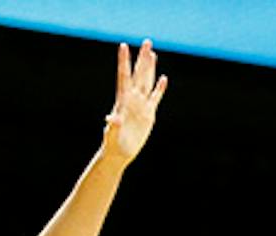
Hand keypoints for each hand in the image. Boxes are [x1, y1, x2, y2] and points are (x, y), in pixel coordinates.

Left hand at [101, 41, 167, 162]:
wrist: (120, 153)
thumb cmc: (113, 144)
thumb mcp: (112, 135)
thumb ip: (113, 125)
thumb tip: (112, 118)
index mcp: (122, 101)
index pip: (124, 76)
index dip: (124, 61)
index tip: (124, 46)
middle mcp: (132, 99)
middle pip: (138, 74)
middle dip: (142, 58)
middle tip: (147, 42)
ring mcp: (141, 105)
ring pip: (147, 82)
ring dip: (150, 68)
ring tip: (152, 53)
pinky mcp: (148, 114)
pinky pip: (155, 98)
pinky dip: (160, 88)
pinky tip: (163, 78)